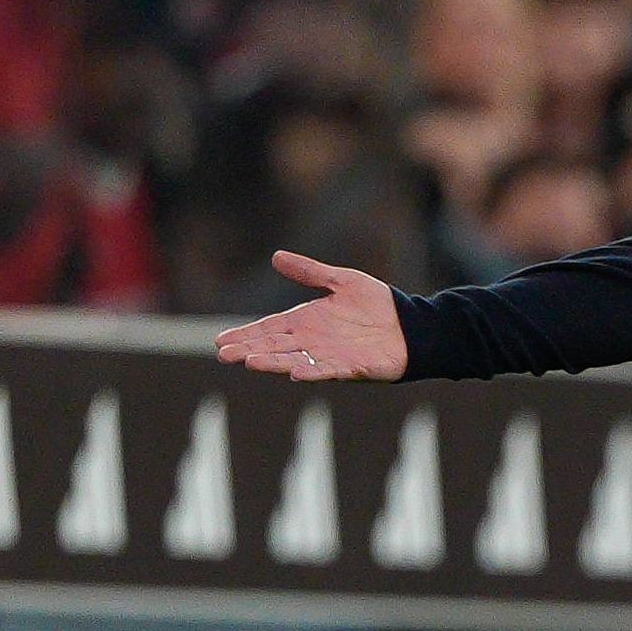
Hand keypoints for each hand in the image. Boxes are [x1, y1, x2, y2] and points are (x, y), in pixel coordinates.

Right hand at [213, 251, 408, 381]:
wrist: (410, 326)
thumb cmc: (377, 305)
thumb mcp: (341, 281)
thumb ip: (309, 272)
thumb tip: (276, 257)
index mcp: (307, 322)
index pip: (269, 329)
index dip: (246, 335)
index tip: (221, 342)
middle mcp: (313, 342)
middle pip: (274, 347)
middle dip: (250, 350)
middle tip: (224, 355)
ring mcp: (330, 356)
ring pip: (294, 360)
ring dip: (273, 362)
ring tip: (250, 362)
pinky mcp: (352, 367)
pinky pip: (328, 371)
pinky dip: (312, 372)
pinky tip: (296, 373)